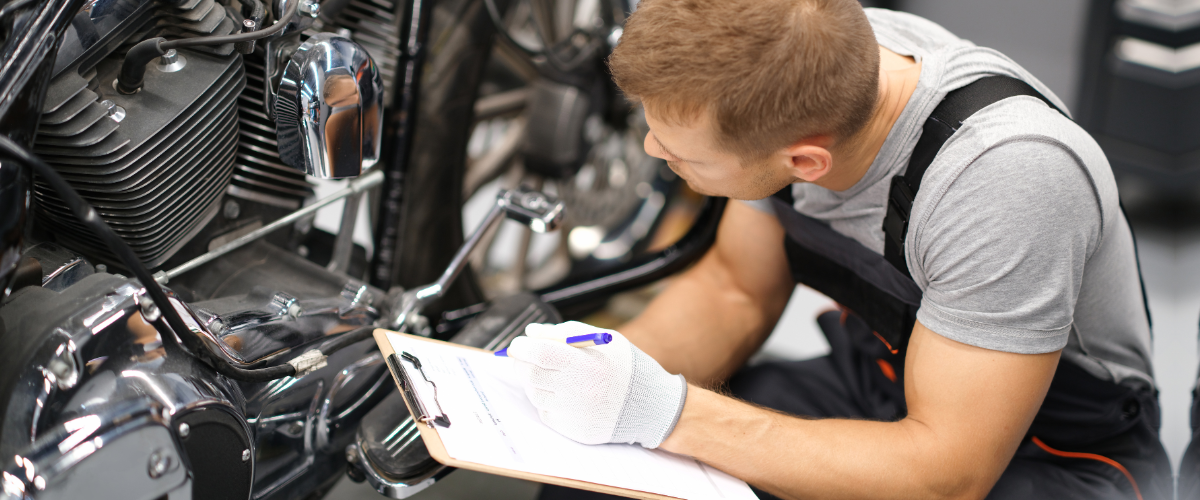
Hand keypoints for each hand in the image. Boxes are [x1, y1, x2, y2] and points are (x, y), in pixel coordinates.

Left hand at [506, 321, 686, 447]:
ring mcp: (572, 413)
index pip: (538, 353)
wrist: (650, 407)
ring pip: (534, 393)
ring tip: (556, 375)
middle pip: (530, 374)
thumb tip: (532, 332)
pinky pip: (546, 412)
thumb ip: (566, 332)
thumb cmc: (625, 367)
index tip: (519, 343)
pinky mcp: (571, 430)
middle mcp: (575, 391)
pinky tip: (567, 394)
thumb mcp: (603, 340)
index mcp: (584, 364)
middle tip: (526, 357)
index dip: (522, 347)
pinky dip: (549, 401)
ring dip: (535, 381)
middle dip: (522, 362)